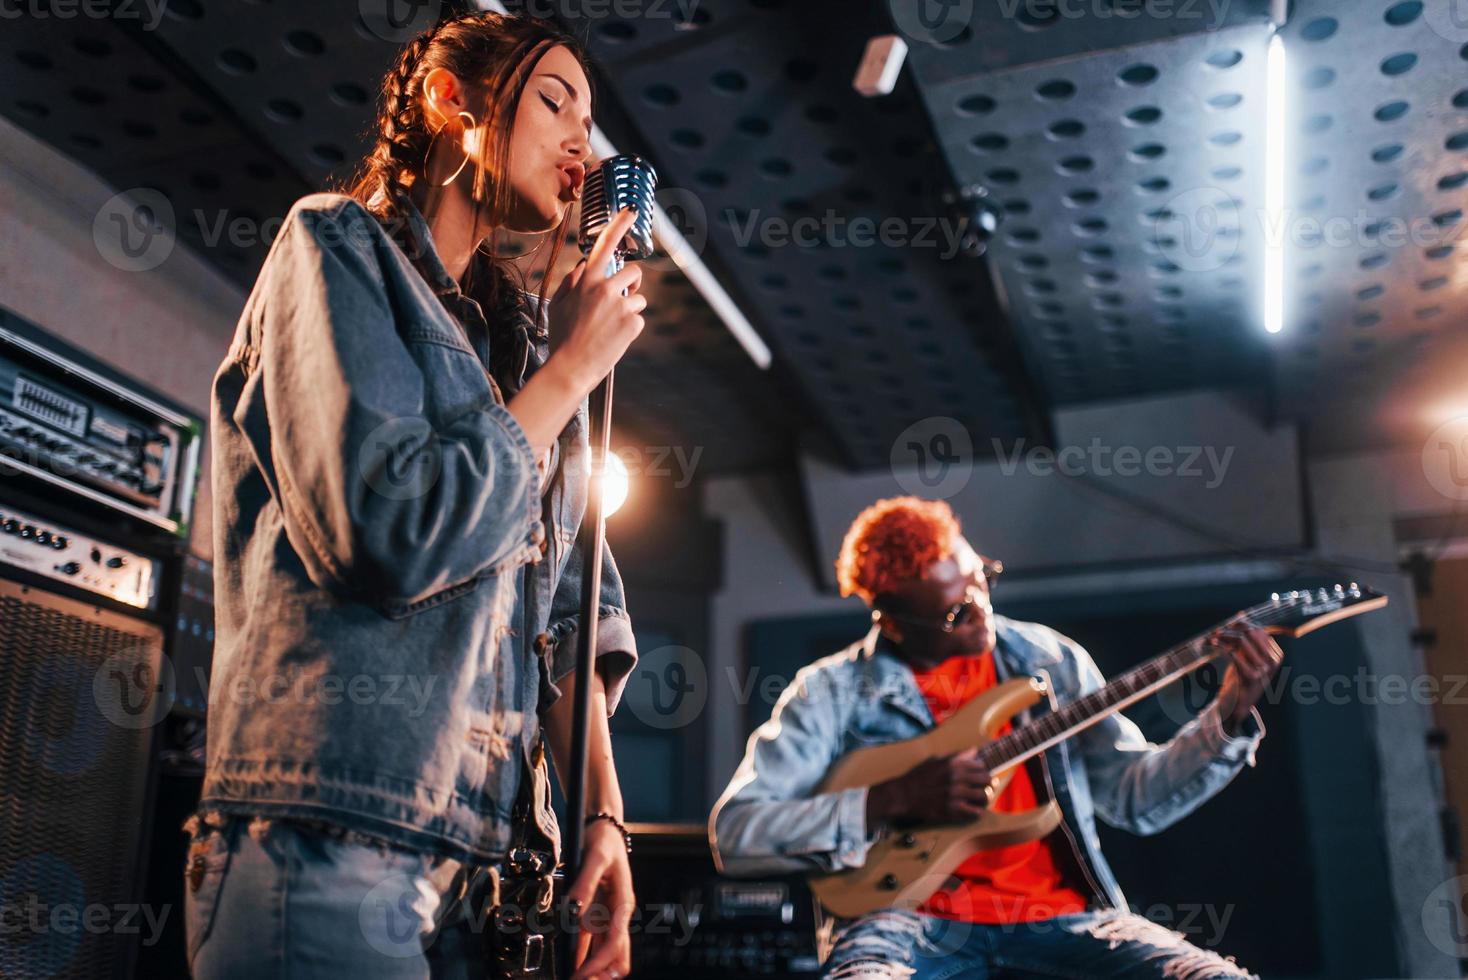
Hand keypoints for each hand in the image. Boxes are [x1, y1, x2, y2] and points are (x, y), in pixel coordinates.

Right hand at [545, 207, 646, 397]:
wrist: (570, 368)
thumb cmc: (561, 338)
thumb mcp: (557, 306)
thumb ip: (570, 283)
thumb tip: (582, 268)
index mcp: (586, 281)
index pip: (604, 245)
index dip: (619, 225)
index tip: (632, 210)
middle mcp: (605, 288)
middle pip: (633, 272)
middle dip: (632, 283)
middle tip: (622, 298)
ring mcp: (620, 305)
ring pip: (638, 297)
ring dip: (629, 309)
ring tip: (610, 327)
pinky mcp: (632, 323)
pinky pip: (639, 319)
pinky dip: (630, 329)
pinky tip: (614, 339)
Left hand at [565, 818, 634, 979]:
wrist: (605, 829)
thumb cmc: (603, 840)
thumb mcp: (595, 857)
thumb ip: (584, 883)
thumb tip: (573, 911)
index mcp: (623, 904)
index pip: (615, 944)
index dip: (598, 963)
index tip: (581, 975)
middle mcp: (618, 914)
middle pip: (618, 957)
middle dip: (601, 974)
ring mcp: (609, 916)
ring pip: (607, 954)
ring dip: (593, 969)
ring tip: (573, 977)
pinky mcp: (599, 914)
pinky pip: (593, 943)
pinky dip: (583, 956)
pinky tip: (570, 963)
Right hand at [866, 751, 994, 827]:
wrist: (904, 795)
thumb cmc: (918, 776)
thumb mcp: (935, 760)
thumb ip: (956, 756)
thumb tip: (974, 751)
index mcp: (953, 765)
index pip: (980, 766)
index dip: (982, 770)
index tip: (980, 774)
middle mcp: (956, 779)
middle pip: (986, 780)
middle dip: (987, 783)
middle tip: (984, 786)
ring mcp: (955, 796)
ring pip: (984, 796)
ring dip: (984, 798)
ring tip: (980, 799)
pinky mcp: (952, 811)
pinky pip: (975, 812)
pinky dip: (977, 812)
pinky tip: (974, 810)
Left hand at [1210, 625, 1283, 734]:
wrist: (1239, 704)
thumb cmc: (1242, 678)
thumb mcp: (1248, 657)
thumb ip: (1247, 639)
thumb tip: (1241, 615)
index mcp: (1276, 655)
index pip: (1259, 630)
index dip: (1241, 625)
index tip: (1226, 626)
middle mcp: (1273, 661)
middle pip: (1251, 632)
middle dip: (1233, 628)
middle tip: (1218, 630)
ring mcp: (1263, 670)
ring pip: (1242, 640)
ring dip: (1224, 635)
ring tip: (1213, 637)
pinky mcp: (1250, 677)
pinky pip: (1233, 653)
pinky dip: (1220, 645)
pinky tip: (1212, 644)